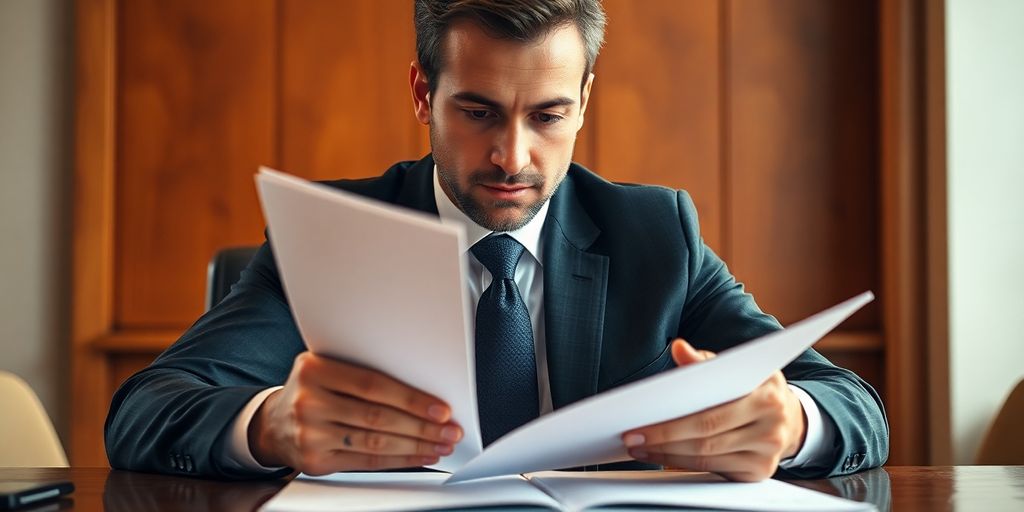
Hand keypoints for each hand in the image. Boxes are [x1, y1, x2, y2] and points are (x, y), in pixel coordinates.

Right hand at [249, 352, 462, 474]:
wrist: (272, 423)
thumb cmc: (312, 391)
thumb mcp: (325, 369)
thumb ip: (361, 374)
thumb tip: (420, 390)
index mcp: (314, 369)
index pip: (373, 385)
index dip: (411, 399)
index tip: (440, 408)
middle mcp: (308, 402)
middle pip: (377, 417)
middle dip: (421, 426)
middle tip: (449, 430)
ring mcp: (309, 435)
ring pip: (375, 442)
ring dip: (416, 445)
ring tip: (441, 444)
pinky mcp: (315, 462)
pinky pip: (366, 462)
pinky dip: (398, 460)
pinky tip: (419, 456)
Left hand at [621, 339, 805, 481]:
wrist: (787, 417)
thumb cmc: (751, 388)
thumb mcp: (734, 368)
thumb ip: (704, 360)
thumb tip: (679, 348)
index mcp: (767, 392)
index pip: (711, 411)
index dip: (672, 419)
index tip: (640, 418)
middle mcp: (773, 425)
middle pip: (705, 436)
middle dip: (662, 437)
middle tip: (632, 437)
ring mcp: (767, 452)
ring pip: (706, 455)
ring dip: (667, 453)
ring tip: (640, 447)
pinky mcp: (758, 472)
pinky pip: (713, 469)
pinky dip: (683, 463)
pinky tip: (662, 456)